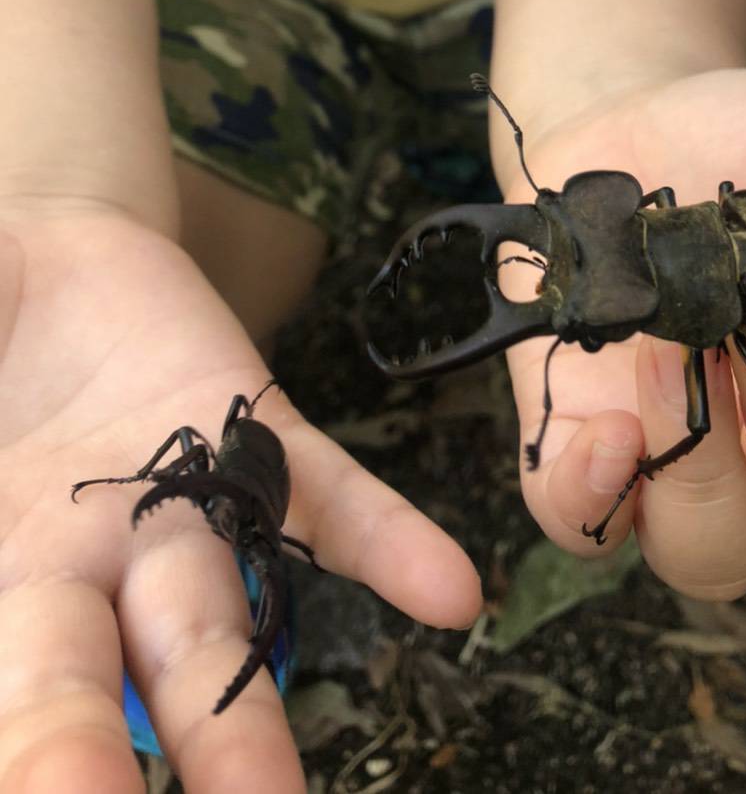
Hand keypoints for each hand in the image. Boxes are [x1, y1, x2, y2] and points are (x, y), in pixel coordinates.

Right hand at [0, 208, 480, 793]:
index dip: (18, 740)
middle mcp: (72, 571)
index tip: (39, 783)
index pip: (4, 688)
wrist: (36, 254)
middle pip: (75, 683)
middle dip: (76, 757)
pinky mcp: (252, 426)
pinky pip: (325, 489)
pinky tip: (451, 595)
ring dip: (241, 713)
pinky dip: (389, 540)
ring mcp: (174, 504)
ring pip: (209, 616)